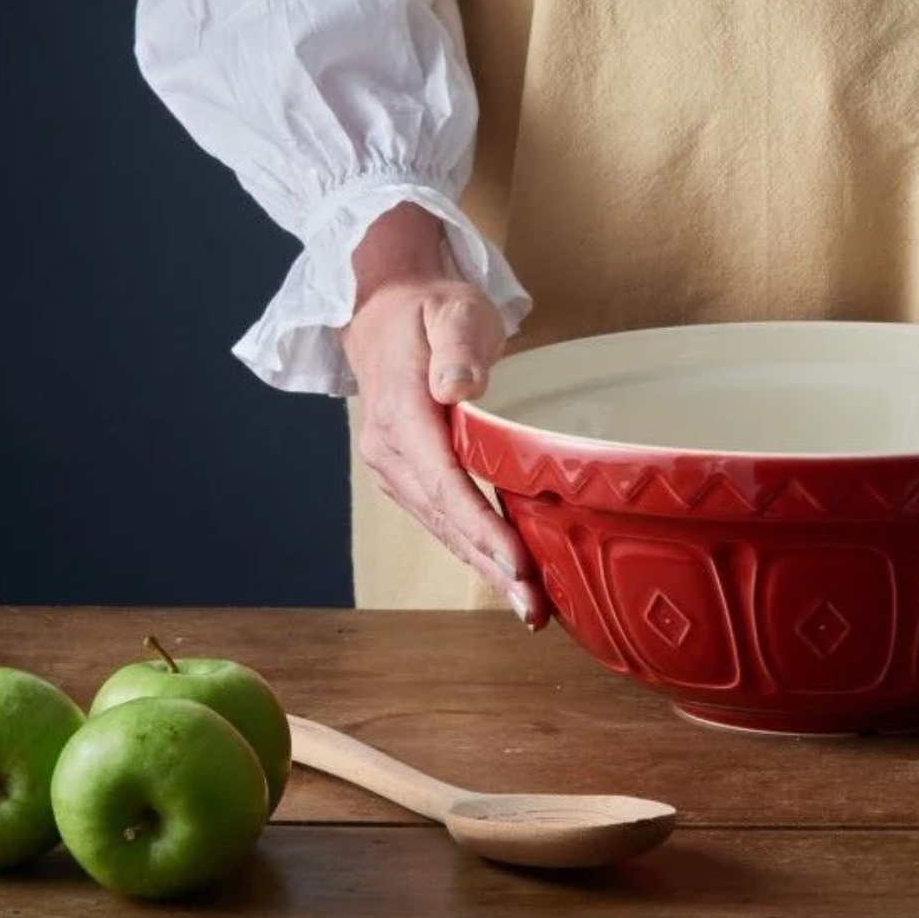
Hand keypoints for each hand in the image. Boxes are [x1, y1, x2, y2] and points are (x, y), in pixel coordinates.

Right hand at [341, 203, 547, 627]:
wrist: (384, 312)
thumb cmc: (430, 308)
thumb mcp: (452, 309)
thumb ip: (459, 345)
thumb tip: (457, 388)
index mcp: (401, 413)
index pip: (444, 482)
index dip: (481, 527)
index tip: (517, 562)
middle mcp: (390, 451)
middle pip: (445, 519)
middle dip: (491, 566)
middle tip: (535, 609)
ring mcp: (395, 468)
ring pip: (443, 528)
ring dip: (485, 569)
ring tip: (529, 608)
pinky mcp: (408, 476)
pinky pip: (442, 519)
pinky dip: (474, 550)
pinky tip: (505, 575)